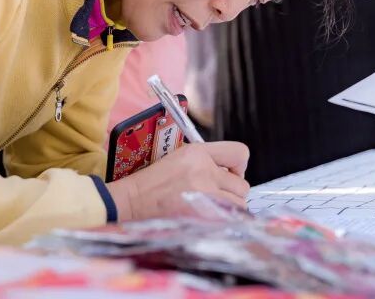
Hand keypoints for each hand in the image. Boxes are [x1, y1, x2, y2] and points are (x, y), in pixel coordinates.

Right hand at [106, 141, 249, 221]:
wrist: (132, 201)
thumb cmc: (154, 182)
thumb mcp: (180, 158)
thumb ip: (207, 161)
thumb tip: (233, 174)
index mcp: (197, 152)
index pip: (240, 153)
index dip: (239, 166)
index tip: (231, 173)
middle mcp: (204, 171)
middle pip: (242, 185)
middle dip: (231, 192)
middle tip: (213, 195)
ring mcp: (204, 194)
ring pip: (238, 205)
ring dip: (227, 208)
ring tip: (206, 207)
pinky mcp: (202, 215)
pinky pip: (228, 220)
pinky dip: (221, 221)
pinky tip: (203, 217)